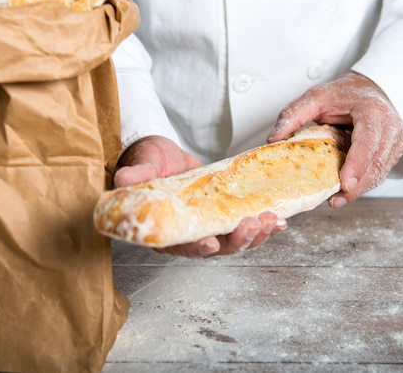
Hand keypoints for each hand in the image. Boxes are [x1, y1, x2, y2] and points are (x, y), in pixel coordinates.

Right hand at [114, 136, 287, 257]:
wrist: (162, 154)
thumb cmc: (148, 162)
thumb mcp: (143, 164)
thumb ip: (138, 175)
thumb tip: (123, 179)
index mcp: (167, 229)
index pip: (182, 245)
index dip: (197, 247)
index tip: (210, 242)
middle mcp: (189, 233)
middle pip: (217, 247)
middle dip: (238, 240)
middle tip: (253, 225)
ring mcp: (208, 224)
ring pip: (235, 239)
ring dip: (255, 233)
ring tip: (272, 221)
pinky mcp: (223, 213)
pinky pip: (244, 223)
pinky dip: (262, 222)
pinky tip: (278, 219)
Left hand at [267, 71, 402, 207]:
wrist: (368, 90)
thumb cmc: (344, 93)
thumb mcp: (315, 97)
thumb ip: (293, 115)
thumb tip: (274, 138)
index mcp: (373, 111)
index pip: (367, 143)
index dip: (357, 166)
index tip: (345, 185)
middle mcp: (390, 127)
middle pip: (376, 164)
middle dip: (356, 186)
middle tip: (335, 200)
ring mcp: (395, 141)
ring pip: (380, 172)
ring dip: (360, 189)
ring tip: (336, 199)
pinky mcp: (393, 152)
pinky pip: (380, 172)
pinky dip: (363, 183)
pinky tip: (345, 190)